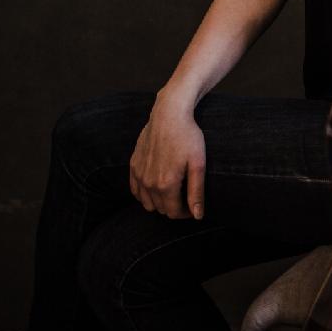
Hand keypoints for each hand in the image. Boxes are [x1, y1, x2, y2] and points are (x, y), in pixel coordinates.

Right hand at [129, 95, 206, 218]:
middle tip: (186, 198)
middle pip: (160, 209)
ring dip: (159, 203)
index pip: (173, 213)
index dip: (185, 214)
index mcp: (166, 184)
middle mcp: (148, 183)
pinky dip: (144, 194)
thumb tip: (197, 216)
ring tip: (173, 193)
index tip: (193, 207)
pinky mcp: (133, 165)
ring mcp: (138, 174)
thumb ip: (197, 192)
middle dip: (173, 208)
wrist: (169, 114)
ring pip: (146, 203)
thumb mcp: (198, 164)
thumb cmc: (188, 136)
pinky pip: (135, 191)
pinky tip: (156, 187)